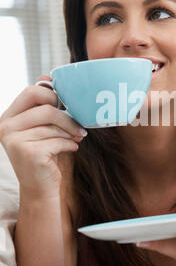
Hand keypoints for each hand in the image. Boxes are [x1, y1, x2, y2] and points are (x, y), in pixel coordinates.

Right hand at [0, 76, 86, 200]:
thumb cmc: (44, 155)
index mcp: (8, 117)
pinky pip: (58, 141)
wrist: (40, 188)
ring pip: (54, 126)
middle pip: (46, 108)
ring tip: (77, 138)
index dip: (53, 95)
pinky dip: (70, 144)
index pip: (31, 92)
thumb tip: (47, 76)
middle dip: (67, 116)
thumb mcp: (42, 127)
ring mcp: (15, 140)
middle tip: (79, 125)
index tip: (66, 107)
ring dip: (71, 132)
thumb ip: (42, 105)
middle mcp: (6, 127)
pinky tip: (72, 148)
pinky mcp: (28, 153)